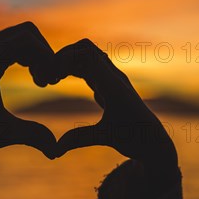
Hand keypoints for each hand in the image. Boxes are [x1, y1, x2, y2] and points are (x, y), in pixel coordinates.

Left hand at [0, 22, 56, 157]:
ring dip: (36, 54)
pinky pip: (11, 42)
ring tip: (42, 82)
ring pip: (20, 35)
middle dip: (44, 53)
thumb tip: (56, 151)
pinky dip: (27, 54)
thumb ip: (29, 136)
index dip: (46, 57)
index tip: (51, 83)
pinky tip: (31, 78)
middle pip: (26, 32)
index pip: (25, 39)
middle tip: (49, 81)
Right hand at [51, 39, 176, 165]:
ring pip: (85, 55)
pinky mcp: (107, 84)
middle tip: (45, 77)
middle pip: (84, 48)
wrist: (154, 140)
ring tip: (49, 80)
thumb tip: (54, 150)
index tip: (49, 78)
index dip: (64, 59)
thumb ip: (79, 140)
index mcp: (112, 85)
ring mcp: (111, 78)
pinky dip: (70, 68)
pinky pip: (87, 65)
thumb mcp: (106, 138)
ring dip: (66, 61)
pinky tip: (58, 81)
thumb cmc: (134, 139)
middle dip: (62, 57)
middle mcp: (113, 77)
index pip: (87, 55)